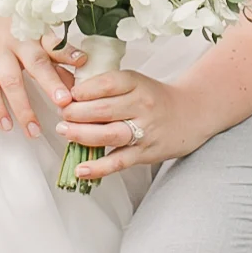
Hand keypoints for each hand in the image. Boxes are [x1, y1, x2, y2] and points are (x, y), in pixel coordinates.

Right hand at [0, 0, 72, 135]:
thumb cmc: (8, 20)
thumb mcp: (32, 28)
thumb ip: (54, 50)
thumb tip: (79, 69)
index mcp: (35, 30)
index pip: (54, 42)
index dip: (67, 53)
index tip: (82, 63)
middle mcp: (17, 40)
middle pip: (36, 62)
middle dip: (51, 83)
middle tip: (64, 103)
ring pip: (11, 81)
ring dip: (23, 107)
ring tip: (34, 131)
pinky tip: (5, 124)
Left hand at [54, 65, 206, 183]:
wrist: (190, 114)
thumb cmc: (155, 98)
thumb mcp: (135, 83)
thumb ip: (107, 87)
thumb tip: (69, 94)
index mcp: (137, 84)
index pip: (107, 84)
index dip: (83, 90)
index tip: (68, 94)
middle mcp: (142, 106)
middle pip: (103, 110)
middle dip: (76, 113)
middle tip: (61, 114)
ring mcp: (144, 131)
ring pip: (108, 135)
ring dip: (82, 134)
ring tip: (65, 132)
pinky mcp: (144, 153)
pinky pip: (118, 162)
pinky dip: (98, 168)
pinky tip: (81, 169)